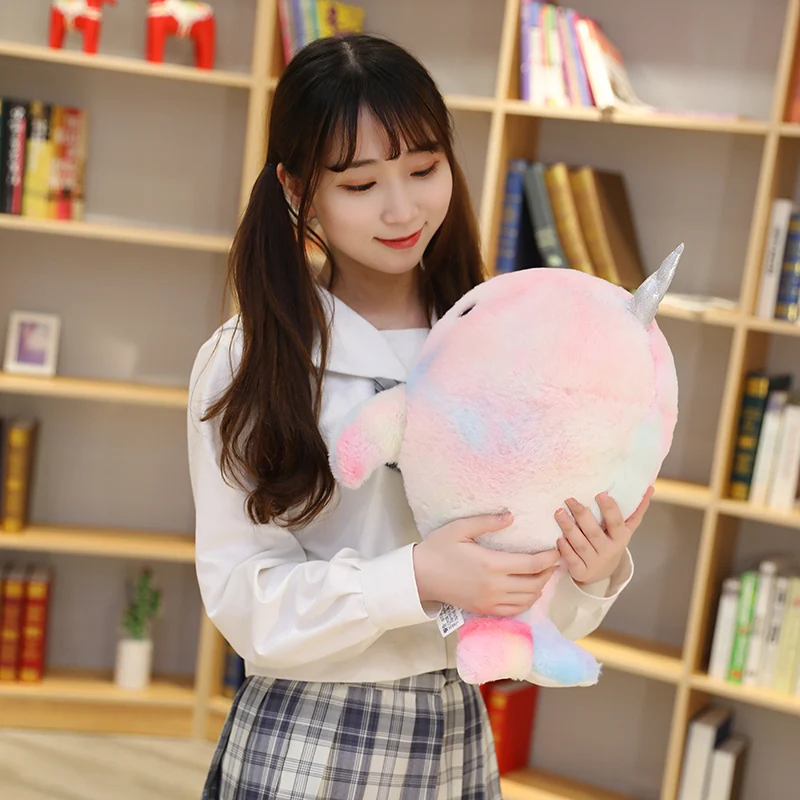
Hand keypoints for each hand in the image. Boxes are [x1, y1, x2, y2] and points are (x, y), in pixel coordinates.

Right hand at [413, 512, 559, 616]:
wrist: (419, 576)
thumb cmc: (438, 549)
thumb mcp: (459, 528)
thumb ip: (486, 522)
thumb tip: (511, 516)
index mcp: (491, 564)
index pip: (532, 565)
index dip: (549, 558)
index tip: (556, 549)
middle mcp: (494, 586)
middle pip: (535, 584)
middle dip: (549, 572)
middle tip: (553, 559)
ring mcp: (490, 601)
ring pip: (528, 599)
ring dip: (540, 586)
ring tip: (543, 572)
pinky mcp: (484, 610)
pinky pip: (515, 610)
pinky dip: (527, 601)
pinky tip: (528, 589)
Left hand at [554, 487, 652, 585]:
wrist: (602, 572)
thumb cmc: (612, 542)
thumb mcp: (625, 529)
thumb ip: (636, 510)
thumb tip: (650, 488)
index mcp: (621, 538)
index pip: (616, 523)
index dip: (610, 510)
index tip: (600, 494)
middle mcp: (608, 551)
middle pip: (594, 532)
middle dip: (582, 515)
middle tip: (569, 499)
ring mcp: (595, 563)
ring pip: (581, 545)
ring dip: (569, 528)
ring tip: (559, 512)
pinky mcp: (581, 572)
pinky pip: (572, 561)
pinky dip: (565, 550)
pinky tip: (558, 538)